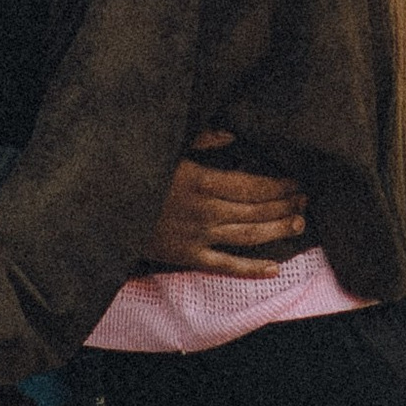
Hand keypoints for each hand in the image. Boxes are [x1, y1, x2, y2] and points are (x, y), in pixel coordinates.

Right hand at [147, 130, 308, 276]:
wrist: (100, 210)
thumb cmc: (133, 173)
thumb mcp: (165, 148)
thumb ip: (200, 139)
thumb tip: (232, 135)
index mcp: (200, 181)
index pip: (251, 185)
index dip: (278, 185)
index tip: (296, 181)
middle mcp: (204, 211)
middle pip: (256, 210)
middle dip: (284, 204)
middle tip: (305, 201)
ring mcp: (197, 236)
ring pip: (247, 236)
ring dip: (276, 230)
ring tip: (299, 224)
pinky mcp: (186, 257)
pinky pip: (225, 266)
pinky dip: (252, 270)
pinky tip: (274, 269)